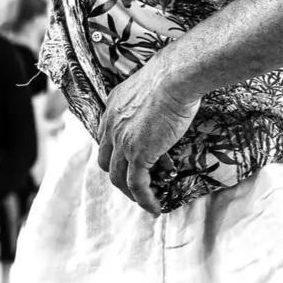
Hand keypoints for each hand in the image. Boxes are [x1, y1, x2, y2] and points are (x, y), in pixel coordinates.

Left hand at [97, 52, 200, 215]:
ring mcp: (122, 141)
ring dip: (132, 193)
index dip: (119, 152)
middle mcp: (111, 124)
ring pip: (119, 178)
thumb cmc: (174, 75)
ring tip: (147, 201)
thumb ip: (150, 102)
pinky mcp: (137, 154)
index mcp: (113, 106)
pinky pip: (137, 185)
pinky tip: (155, 207)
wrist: (176, 76)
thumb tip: (166, 110)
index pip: (107, 138)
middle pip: (107, 161)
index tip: (135, 159)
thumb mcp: (152, 88)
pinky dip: (144, 200)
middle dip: (121, 175)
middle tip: (139, 181)